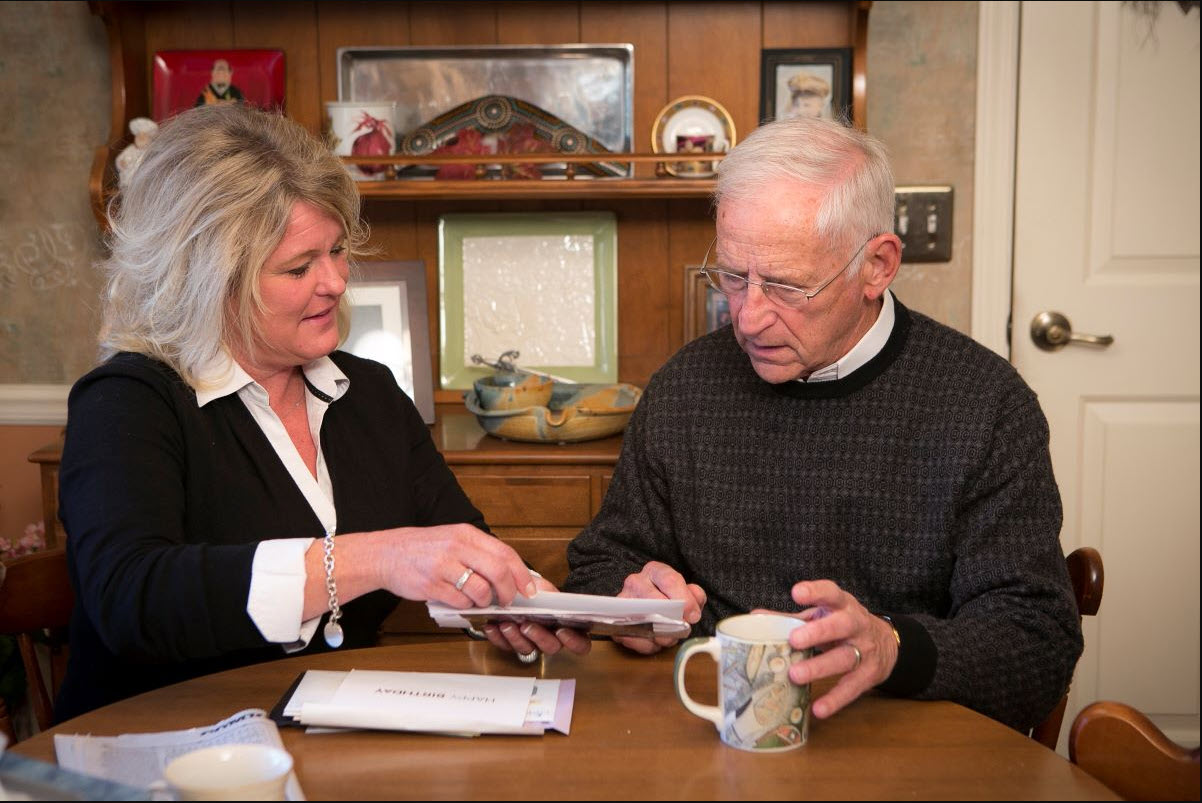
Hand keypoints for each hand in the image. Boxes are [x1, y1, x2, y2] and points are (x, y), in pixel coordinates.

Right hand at [377, 523, 536, 607]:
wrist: (385, 553)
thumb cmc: (423, 548)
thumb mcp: (453, 539)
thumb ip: (479, 552)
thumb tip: (509, 573)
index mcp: (466, 534)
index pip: (505, 552)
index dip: (522, 574)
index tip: (530, 589)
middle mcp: (457, 547)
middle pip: (498, 571)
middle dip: (508, 591)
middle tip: (507, 600)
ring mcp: (443, 566)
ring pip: (480, 589)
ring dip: (484, 601)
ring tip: (478, 601)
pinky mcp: (431, 585)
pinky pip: (460, 601)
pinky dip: (465, 606)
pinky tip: (459, 601)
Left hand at [481, 575, 591, 657]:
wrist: (515, 590)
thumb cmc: (535, 592)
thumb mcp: (545, 589)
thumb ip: (552, 595)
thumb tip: (554, 600)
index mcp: (567, 628)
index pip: (580, 644)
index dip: (574, 641)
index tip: (562, 631)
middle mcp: (550, 639)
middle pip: (551, 648)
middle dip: (539, 637)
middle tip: (527, 625)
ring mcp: (531, 644)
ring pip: (527, 649)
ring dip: (516, 638)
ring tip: (506, 624)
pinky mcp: (512, 644)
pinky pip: (505, 646)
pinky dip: (498, 637)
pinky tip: (493, 626)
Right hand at [613, 561, 705, 654]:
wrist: (646, 607)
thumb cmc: (667, 598)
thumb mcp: (685, 592)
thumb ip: (694, 597)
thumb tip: (692, 610)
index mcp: (655, 571)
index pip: (670, 581)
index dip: (685, 600)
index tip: (693, 616)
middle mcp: (636, 582)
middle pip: (656, 602)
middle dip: (673, 621)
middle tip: (681, 629)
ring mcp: (623, 601)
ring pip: (643, 621)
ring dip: (661, 635)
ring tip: (669, 637)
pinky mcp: (615, 621)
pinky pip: (632, 637)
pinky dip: (647, 644)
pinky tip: (655, 642)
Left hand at [760, 580, 898, 719]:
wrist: (887, 642)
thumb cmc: (842, 625)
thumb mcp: (821, 615)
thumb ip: (791, 618)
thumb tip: (755, 617)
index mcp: (842, 605)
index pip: (831, 593)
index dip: (815, 592)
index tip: (797, 593)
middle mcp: (856, 624)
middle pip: (841, 625)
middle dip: (818, 632)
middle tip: (794, 640)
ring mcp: (865, 649)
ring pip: (845, 658)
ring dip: (820, 667)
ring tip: (795, 675)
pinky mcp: (870, 674)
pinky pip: (852, 688)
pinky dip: (835, 699)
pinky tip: (818, 708)